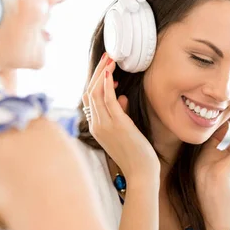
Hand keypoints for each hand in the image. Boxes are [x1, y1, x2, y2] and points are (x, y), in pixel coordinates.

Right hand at [82, 53, 159, 180]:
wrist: (140, 172)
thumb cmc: (135, 153)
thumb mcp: (125, 129)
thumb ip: (120, 112)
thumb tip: (120, 96)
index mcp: (96, 126)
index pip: (89, 98)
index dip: (96, 80)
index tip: (106, 67)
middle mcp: (96, 124)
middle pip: (89, 91)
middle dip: (98, 72)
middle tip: (107, 56)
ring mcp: (104, 125)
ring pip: (96, 92)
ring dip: (103, 73)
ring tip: (111, 59)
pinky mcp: (116, 124)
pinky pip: (107, 100)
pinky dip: (108, 84)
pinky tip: (112, 73)